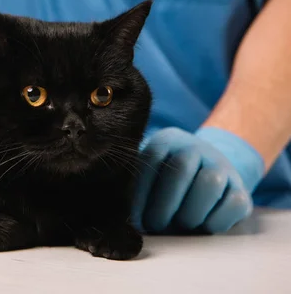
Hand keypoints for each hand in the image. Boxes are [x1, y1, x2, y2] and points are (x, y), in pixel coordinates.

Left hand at [132, 127, 263, 232]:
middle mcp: (196, 147)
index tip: (133, 217)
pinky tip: (203, 226)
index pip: (151, 158)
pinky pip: (233, 204)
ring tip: (180, 224)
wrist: (209, 172)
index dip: (141, 191)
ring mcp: (222, 166)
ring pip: (209, 184)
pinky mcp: (242, 189)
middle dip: (164, 204)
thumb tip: (124, 217)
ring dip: (190, 212)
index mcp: (167, 140)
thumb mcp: (149, 174)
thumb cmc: (167, 181)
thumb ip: (135, 187)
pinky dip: (216, 221)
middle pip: (181, 168)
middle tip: (154, 225)